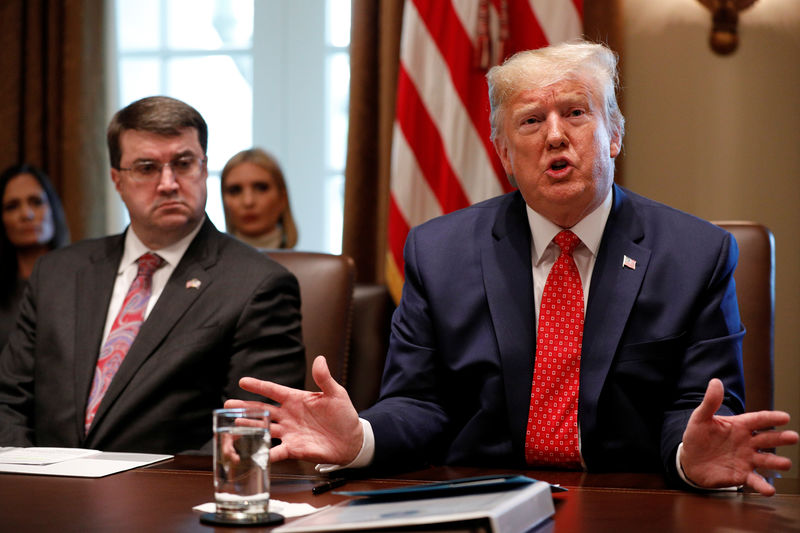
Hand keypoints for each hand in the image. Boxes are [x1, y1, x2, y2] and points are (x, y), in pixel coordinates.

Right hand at [224, 355, 362, 464]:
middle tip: (227, 404)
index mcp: (296, 399)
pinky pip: (275, 452)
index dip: (258, 386)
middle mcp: (289, 415)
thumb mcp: (336, 393)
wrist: (352, 440)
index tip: (242, 381)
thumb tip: (320, 358)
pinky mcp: (294, 449)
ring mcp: (289, 432)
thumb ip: (324, 378)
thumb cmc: (343, 415)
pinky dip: (264, 454)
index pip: (273, 390)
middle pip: (262, 410)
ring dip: (249, 427)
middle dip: (245, 407)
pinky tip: (252, 454)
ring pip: (264, 428)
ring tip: (232, 424)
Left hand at [681, 378, 798, 495]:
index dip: (771, 418)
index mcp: (739, 426)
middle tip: (794, 437)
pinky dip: (762, 485)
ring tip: (786, 463)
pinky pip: (754, 480)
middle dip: (781, 438)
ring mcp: (746, 459)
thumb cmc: (697, 437)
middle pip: (767, 439)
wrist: (689, 461)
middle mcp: (747, 442)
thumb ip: (710, 402)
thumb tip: (715, 382)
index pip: (758, 419)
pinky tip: (770, 490)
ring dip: (776, 462)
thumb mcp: (700, 418)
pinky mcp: (742, 475)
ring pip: (766, 460)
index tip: (785, 417)